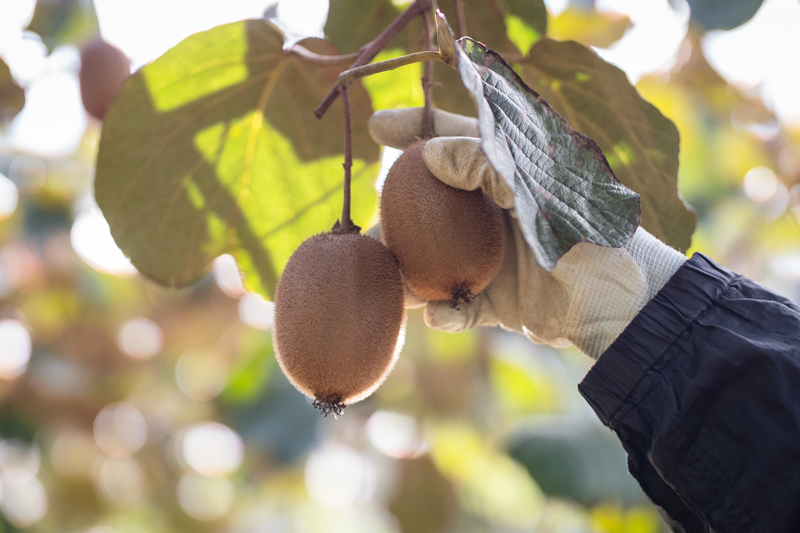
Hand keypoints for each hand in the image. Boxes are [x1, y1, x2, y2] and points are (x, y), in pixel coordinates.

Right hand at [368, 108, 686, 358]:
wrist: (622, 306)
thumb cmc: (588, 235)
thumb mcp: (538, 190)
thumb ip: (486, 164)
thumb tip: (428, 154)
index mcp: (507, 176)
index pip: (453, 139)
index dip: (414, 127)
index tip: (377, 126)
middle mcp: (492, 213)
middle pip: (428, 205)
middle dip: (395, 215)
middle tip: (372, 228)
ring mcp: (492, 258)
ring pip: (432, 260)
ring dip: (408, 272)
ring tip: (390, 279)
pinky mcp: (496, 302)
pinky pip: (458, 306)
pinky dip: (446, 313)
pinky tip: (441, 314)